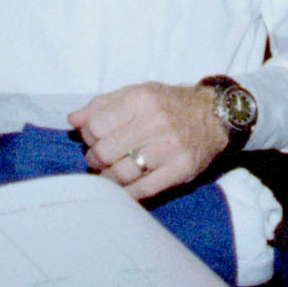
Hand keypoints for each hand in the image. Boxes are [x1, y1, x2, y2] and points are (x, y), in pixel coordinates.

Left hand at [69, 82, 226, 201]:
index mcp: (141, 99)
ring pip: (122, 174)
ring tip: (111, 173)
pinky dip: (128, 193)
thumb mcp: (136, 93)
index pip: (95, 127)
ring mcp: (171, 147)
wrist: (214, 115)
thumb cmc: (168, 104)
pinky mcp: (182, 168)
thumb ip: (102, 105)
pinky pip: (144, 189)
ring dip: (109, 178)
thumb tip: (73, 120)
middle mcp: (157, 122)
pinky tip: (125, 187)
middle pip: (105, 152)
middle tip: (100, 160)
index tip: (93, 139)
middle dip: (96, 160)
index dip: (88, 137)